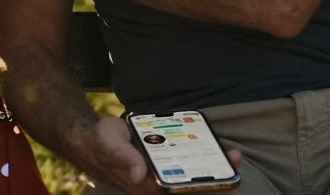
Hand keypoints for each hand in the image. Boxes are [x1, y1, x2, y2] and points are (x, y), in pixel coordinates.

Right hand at [75, 118, 243, 193]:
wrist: (96, 140)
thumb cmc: (102, 143)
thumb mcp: (110, 145)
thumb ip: (124, 158)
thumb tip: (140, 176)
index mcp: (146, 186)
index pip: (177, 192)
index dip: (199, 188)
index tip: (218, 180)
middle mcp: (158, 185)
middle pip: (191, 188)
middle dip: (215, 178)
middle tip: (233, 159)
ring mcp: (164, 175)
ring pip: (194, 177)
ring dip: (214, 169)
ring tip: (233, 155)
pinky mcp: (167, 164)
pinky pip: (189, 164)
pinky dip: (204, 157)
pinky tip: (218, 148)